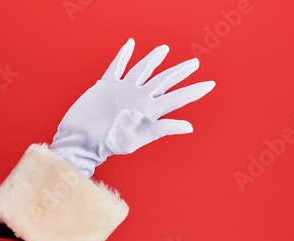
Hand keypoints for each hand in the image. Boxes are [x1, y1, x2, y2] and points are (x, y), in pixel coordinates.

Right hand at [50, 38, 214, 176]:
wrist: (82, 138)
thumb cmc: (109, 142)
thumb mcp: (140, 138)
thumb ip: (163, 129)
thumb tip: (189, 127)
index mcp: (149, 110)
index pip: (177, 98)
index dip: (194, 91)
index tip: (210, 84)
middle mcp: (138, 97)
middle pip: (163, 80)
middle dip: (180, 72)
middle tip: (195, 63)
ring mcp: (123, 90)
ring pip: (142, 70)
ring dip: (153, 59)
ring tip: (164, 49)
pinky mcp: (106, 85)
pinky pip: (117, 66)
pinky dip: (123, 56)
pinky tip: (130, 45)